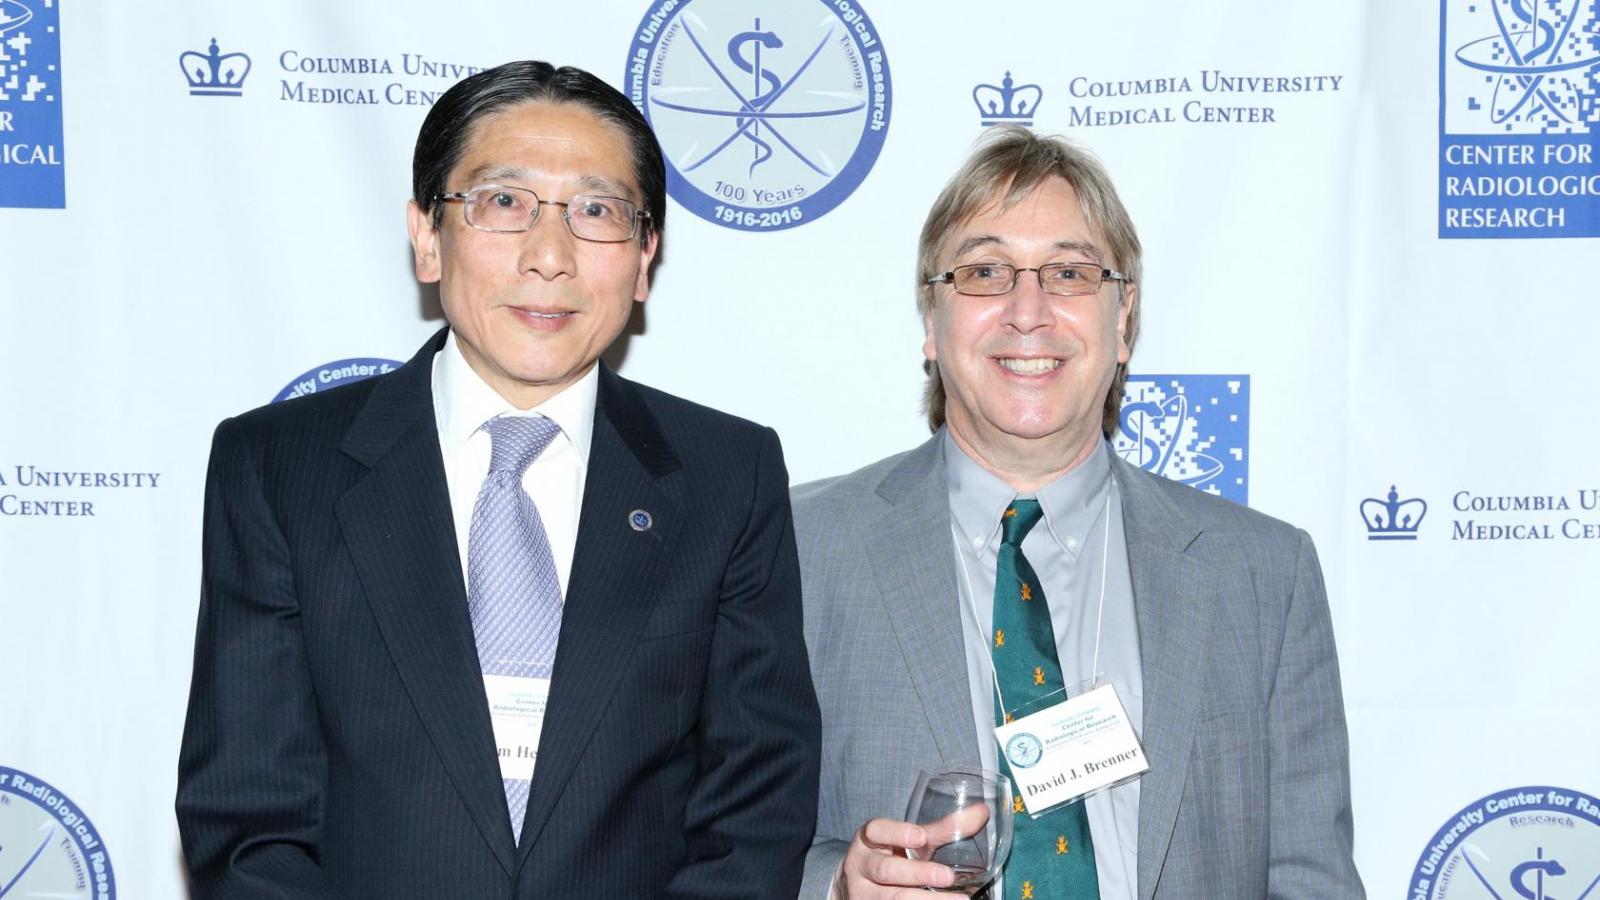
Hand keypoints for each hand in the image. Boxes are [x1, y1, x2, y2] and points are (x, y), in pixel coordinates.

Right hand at [832, 817, 964, 898]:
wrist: (859, 888)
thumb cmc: (892, 857)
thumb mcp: (910, 842)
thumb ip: (943, 829)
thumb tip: (982, 812)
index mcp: (868, 840)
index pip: (876, 831)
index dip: (895, 832)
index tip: (920, 837)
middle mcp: (861, 867)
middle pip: (885, 870)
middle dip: (918, 873)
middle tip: (947, 877)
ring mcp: (864, 894)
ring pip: (893, 898)